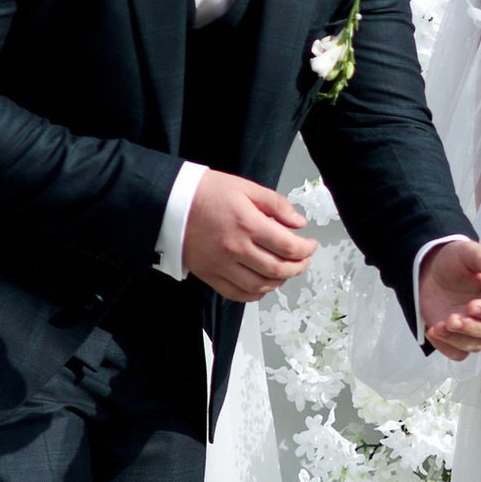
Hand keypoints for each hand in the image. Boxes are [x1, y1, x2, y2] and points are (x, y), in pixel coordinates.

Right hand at [182, 172, 312, 302]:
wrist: (170, 203)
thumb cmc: (205, 193)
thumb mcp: (245, 187)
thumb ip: (276, 204)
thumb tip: (298, 222)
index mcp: (248, 224)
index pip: (288, 246)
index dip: (306, 249)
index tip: (310, 245)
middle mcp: (236, 248)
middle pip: (278, 269)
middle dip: (298, 267)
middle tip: (303, 260)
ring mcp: (222, 265)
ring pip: (260, 286)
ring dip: (279, 282)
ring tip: (285, 272)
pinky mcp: (210, 275)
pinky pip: (237, 294)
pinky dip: (255, 294)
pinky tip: (263, 285)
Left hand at [418, 238, 480, 358]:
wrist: (432, 271)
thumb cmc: (455, 260)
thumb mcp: (467, 252)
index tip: (472, 306)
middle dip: (471, 328)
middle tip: (450, 319)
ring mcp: (476, 329)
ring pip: (475, 345)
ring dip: (456, 339)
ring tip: (437, 326)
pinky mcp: (459, 338)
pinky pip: (458, 353)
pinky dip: (445, 348)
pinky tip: (432, 331)